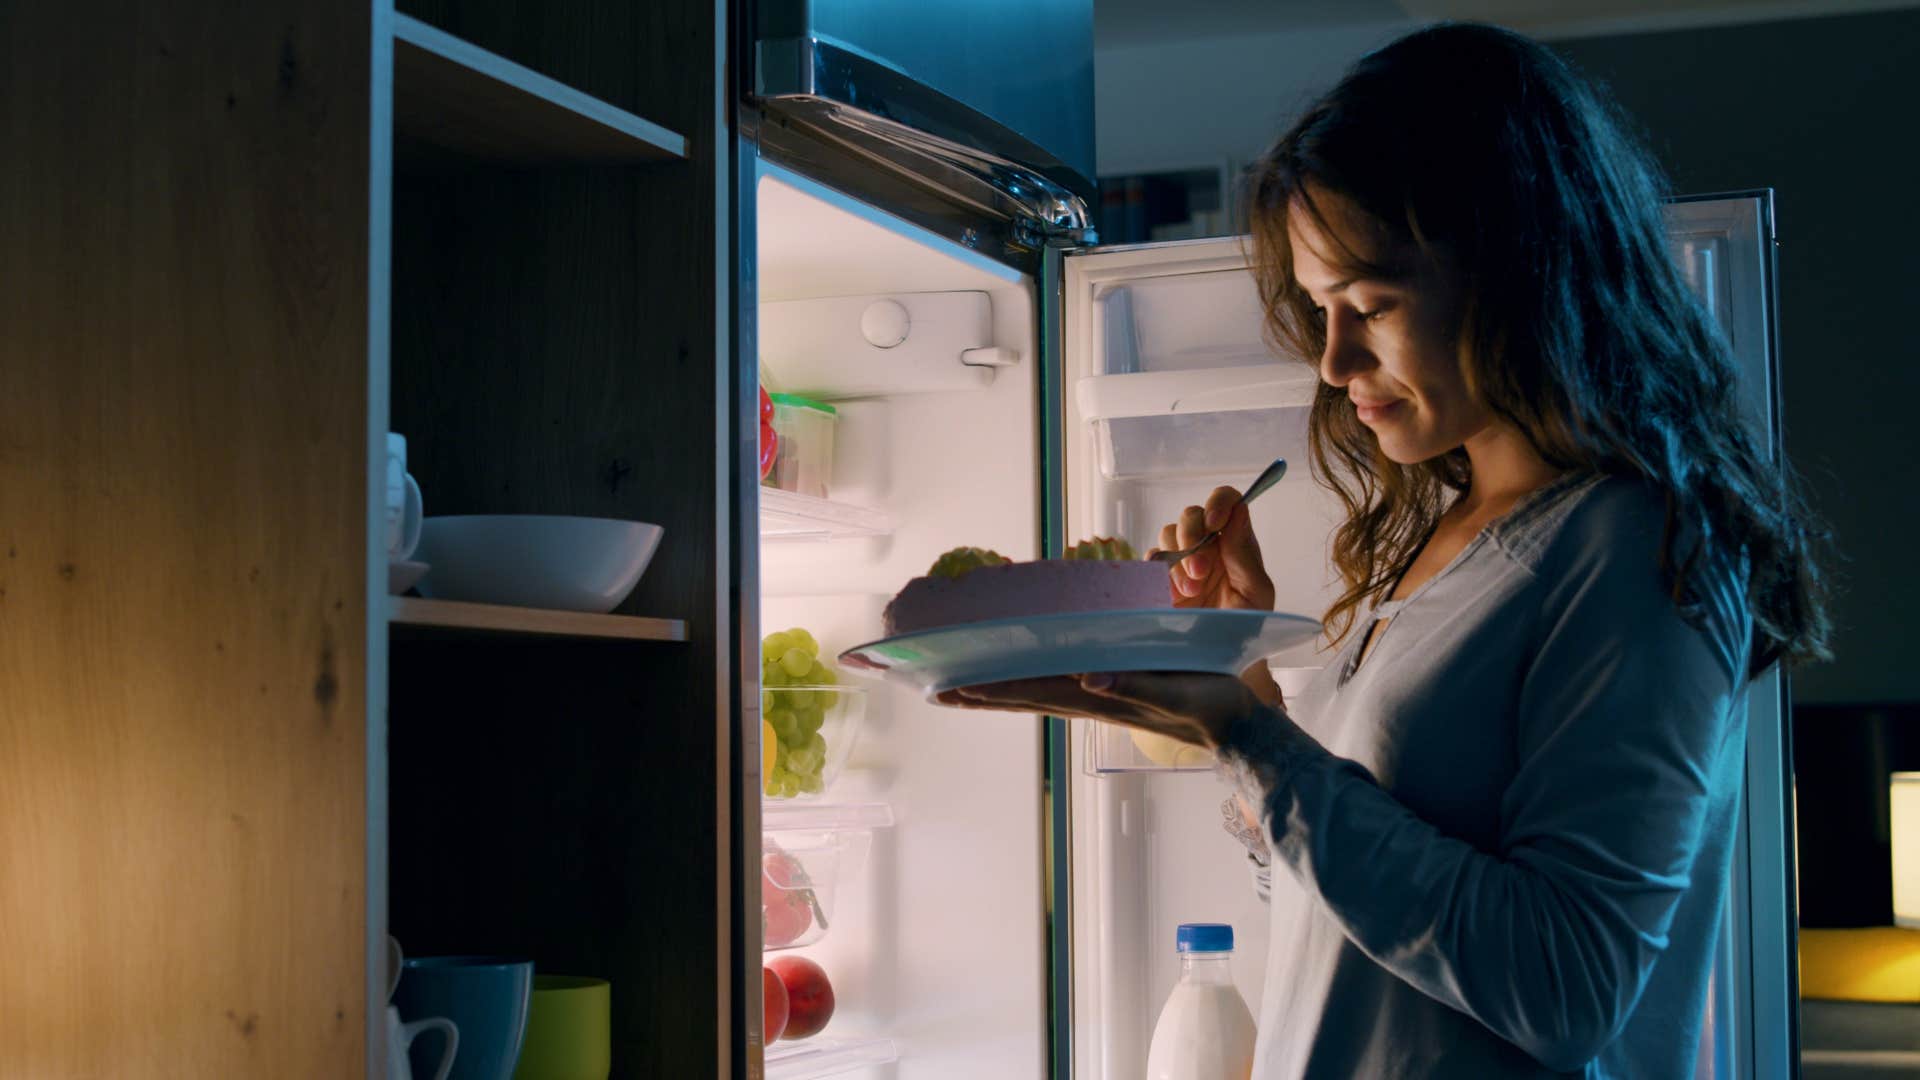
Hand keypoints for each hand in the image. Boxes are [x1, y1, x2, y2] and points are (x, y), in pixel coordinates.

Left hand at [933, 670, 1269, 749]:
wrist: (1238, 728)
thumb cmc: (1210, 706)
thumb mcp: (1174, 692)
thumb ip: (1134, 686)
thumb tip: (1088, 677)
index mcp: (1099, 698)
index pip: (1032, 692)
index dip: (991, 689)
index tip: (952, 685)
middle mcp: (1091, 701)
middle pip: (1023, 697)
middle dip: (980, 694)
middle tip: (937, 691)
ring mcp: (1100, 701)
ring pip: (1036, 696)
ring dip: (998, 693)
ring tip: (961, 690)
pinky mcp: (1114, 696)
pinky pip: (1059, 690)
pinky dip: (1030, 685)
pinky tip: (1020, 680)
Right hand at [1150, 487, 1282, 704]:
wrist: (1224, 663)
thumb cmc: (1248, 628)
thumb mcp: (1256, 591)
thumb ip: (1245, 553)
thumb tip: (1238, 511)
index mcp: (1235, 542)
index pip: (1227, 502)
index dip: (1219, 502)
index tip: (1216, 521)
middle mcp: (1207, 546)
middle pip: (1191, 515)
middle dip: (1193, 536)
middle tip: (1201, 570)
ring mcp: (1180, 562)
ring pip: (1167, 534)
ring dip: (1178, 558)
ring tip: (1191, 591)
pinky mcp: (1159, 581)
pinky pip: (1150, 561)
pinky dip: (1159, 572)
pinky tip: (1174, 595)